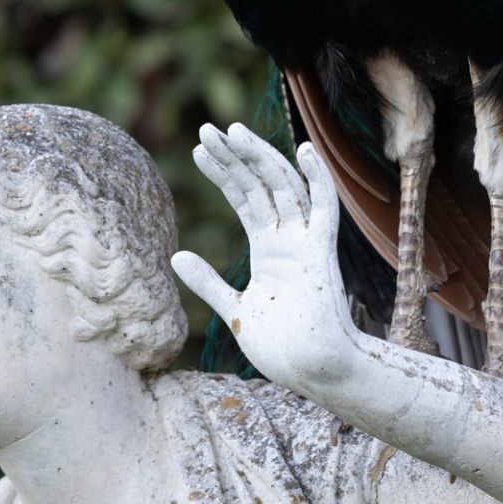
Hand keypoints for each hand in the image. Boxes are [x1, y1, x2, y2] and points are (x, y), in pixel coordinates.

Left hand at [171, 123, 356, 397]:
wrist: (312, 374)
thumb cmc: (281, 349)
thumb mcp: (234, 311)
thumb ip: (208, 282)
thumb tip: (177, 255)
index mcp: (270, 251)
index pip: (246, 199)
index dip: (224, 173)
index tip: (200, 150)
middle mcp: (288, 240)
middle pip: (260, 186)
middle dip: (234, 157)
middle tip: (207, 129)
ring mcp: (305, 244)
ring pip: (283, 187)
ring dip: (258, 158)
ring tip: (230, 132)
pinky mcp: (322, 254)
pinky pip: (325, 208)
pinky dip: (318, 178)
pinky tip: (303, 150)